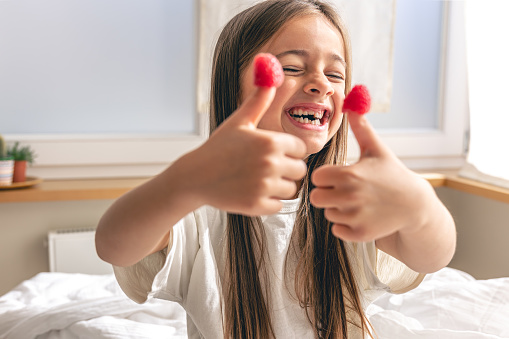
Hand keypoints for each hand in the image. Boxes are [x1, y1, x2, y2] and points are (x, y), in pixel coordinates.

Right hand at [181, 86, 306, 215]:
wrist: (195, 176)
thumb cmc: (219, 146)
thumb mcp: (240, 121)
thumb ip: (260, 99)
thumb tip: (270, 67)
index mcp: (271, 141)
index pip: (301, 149)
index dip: (287, 151)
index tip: (269, 153)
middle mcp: (271, 163)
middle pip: (299, 170)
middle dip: (286, 169)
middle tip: (262, 168)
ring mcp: (264, 186)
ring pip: (291, 189)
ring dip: (278, 186)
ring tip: (257, 179)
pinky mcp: (257, 206)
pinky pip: (279, 205)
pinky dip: (268, 201)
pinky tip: (251, 191)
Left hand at [310, 112, 432, 241]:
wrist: (415, 205)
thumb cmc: (392, 174)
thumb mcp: (376, 149)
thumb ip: (360, 127)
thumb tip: (352, 100)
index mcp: (349, 174)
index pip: (316, 178)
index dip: (326, 177)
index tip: (339, 177)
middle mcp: (350, 196)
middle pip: (316, 198)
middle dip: (327, 194)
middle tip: (344, 192)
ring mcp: (355, 216)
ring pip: (328, 214)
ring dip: (338, 210)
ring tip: (357, 203)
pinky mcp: (360, 233)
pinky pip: (337, 230)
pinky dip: (345, 226)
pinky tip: (361, 216)